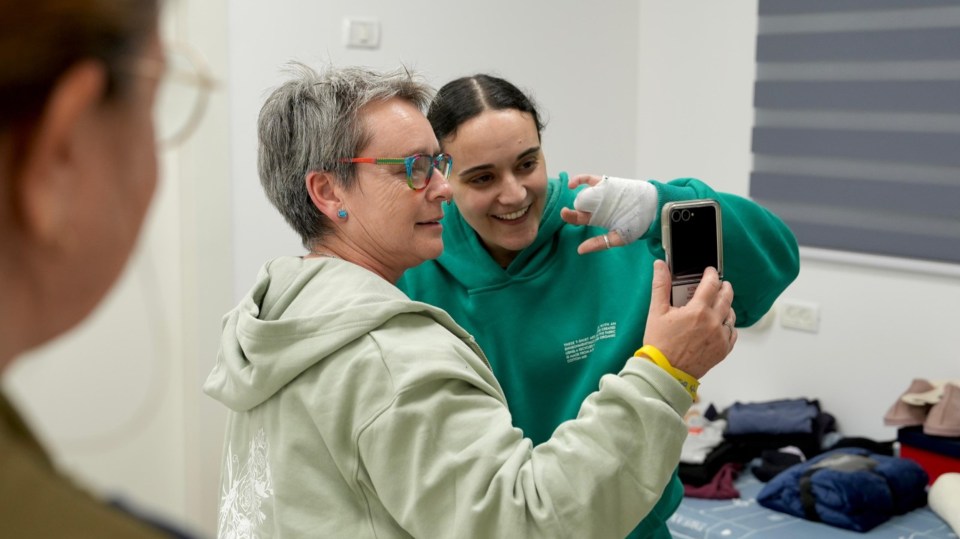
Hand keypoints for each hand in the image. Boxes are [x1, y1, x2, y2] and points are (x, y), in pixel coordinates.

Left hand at [560, 174, 657, 253]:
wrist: (653, 208)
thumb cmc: (637, 224)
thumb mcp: (618, 238)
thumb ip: (600, 243)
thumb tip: (580, 250)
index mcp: (598, 218)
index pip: (579, 218)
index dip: (570, 217)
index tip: (565, 215)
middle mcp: (597, 206)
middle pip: (579, 206)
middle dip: (570, 209)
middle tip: (566, 212)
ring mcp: (600, 194)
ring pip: (583, 193)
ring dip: (576, 195)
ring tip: (573, 200)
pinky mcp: (606, 183)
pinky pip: (589, 180)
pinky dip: (579, 180)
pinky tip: (572, 184)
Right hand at [642, 260, 735, 378]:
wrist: (665, 372)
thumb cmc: (659, 344)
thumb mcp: (656, 312)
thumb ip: (661, 285)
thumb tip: (660, 266)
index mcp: (698, 310)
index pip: (711, 284)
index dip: (711, 274)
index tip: (710, 272)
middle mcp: (713, 322)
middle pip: (726, 297)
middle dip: (724, 287)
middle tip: (719, 284)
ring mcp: (720, 337)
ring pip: (731, 315)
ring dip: (726, 306)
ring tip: (719, 305)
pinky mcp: (723, 350)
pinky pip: (732, 333)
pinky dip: (728, 326)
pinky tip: (720, 325)